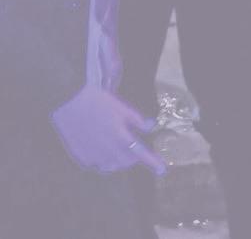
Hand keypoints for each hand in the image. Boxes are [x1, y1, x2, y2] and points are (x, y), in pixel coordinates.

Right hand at [52, 84, 166, 174]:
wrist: (68, 100)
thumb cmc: (97, 99)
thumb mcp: (121, 106)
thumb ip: (137, 119)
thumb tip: (151, 126)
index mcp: (122, 137)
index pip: (142, 154)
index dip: (153, 162)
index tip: (162, 170)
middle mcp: (109, 151)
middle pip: (127, 162)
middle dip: (133, 158)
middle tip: (135, 150)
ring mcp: (94, 156)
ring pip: (112, 166)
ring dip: (119, 161)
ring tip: (119, 150)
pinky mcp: (82, 157)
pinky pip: (96, 164)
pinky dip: (102, 159)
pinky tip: (101, 148)